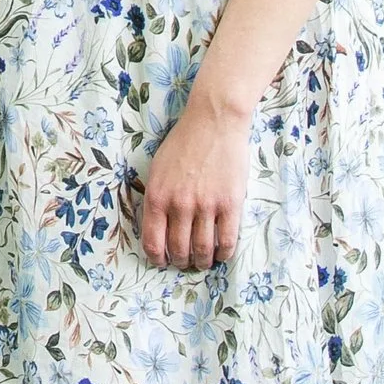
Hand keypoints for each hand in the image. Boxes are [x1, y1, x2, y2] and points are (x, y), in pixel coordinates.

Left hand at [137, 88, 251, 269]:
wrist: (214, 121)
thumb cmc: (184, 141)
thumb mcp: (158, 168)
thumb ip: (157, 197)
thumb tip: (158, 227)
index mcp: (158, 196)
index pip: (153, 242)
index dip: (157, 258)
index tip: (162, 262)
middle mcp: (179, 205)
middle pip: (178, 249)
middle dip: (181, 262)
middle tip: (185, 263)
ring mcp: (206, 206)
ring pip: (202, 249)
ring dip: (202, 261)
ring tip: (203, 261)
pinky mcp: (230, 204)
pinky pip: (227, 240)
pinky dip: (224, 253)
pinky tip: (222, 253)